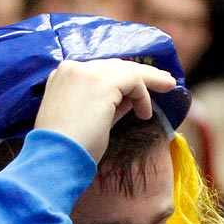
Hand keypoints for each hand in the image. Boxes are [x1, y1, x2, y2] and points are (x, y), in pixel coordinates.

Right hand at [34, 58, 176, 162]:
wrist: (54, 157)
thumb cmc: (68, 149)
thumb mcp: (90, 121)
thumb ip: (109, 106)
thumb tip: (131, 100)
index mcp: (63, 77)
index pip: (99, 71)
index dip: (123, 79)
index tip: (140, 90)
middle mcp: (73, 69)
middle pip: (114, 65)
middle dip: (141, 73)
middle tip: (164, 81)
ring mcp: (85, 73)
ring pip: (126, 69)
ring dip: (150, 79)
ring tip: (169, 87)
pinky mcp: (101, 83)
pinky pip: (133, 81)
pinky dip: (143, 96)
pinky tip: (145, 114)